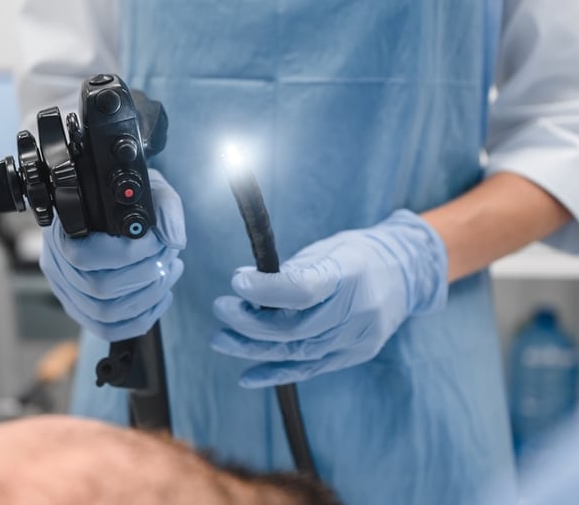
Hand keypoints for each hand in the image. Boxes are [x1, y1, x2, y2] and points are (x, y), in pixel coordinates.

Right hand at [40, 169, 185, 340]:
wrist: (118, 205)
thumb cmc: (131, 197)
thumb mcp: (151, 188)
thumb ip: (165, 207)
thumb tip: (171, 240)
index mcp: (64, 229)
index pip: (87, 256)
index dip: (129, 254)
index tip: (157, 242)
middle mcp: (57, 261)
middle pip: (99, 288)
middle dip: (145, 275)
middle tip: (168, 257)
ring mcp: (66, 287)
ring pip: (104, 312)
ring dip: (147, 297)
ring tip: (169, 272)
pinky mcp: (79, 306)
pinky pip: (105, 327)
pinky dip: (139, 319)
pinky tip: (160, 298)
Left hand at [210, 210, 447, 386]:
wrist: (406, 274)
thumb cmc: (356, 255)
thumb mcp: (326, 249)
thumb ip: (289, 271)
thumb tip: (245, 287)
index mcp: (351, 272)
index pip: (303, 289)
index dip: (266, 289)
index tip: (237, 282)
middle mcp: (359, 310)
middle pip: (296, 328)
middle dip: (250, 322)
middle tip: (221, 308)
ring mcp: (359, 338)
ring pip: (298, 352)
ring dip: (253, 348)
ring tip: (221, 338)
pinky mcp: (357, 354)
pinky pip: (311, 369)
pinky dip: (276, 374)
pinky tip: (247, 376)